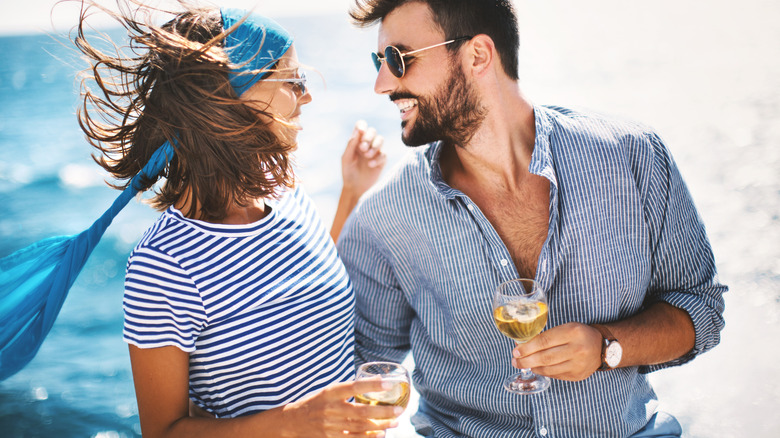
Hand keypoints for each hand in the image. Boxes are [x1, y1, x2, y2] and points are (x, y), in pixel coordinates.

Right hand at [281, 379, 401, 436]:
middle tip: (399, 411)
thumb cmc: (315, 403)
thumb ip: (349, 389)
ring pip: (360, 427)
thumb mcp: (328, 391)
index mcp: (330, 393)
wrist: (292, 422)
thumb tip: (377, 381)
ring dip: (380, 426)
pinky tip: (380, 435)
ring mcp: (330, 426)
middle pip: (361, 412)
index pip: (354, 387)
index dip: (372, 385)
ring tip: (395, 423)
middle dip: (382, 412)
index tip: (389, 383)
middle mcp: (331, 409)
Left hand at [341, 120, 385, 197]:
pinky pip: (384, 154)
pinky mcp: (381, 161)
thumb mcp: (346, 158)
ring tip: (366, 156)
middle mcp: (366, 144)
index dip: (362, 126)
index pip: (361, 126)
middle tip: (362, 148)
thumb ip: (351, 144)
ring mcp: (375, 152)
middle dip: (368, 137)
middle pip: (372, 131)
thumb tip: (358, 131)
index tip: (361, 132)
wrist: (355, 188)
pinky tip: (370, 165)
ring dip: (374, 146)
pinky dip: (377, 158)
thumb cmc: (348, 172)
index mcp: (356, 141)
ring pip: (380, 139)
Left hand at [512, 322, 602, 380]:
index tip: (516, 350)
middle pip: (545, 357)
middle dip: (526, 360)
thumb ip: (547, 335)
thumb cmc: (579, 335)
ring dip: (532, 367)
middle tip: (515, 361)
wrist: (602, 348)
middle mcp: (577, 349)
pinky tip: (536, 368)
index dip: (527, 347)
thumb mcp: (566, 327)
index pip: (544, 341)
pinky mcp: (577, 375)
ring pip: (549, 368)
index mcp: (572, 332)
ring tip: (522, 364)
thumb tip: (523, 344)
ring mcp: (578, 364)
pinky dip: (543, 372)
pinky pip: (555, 375)